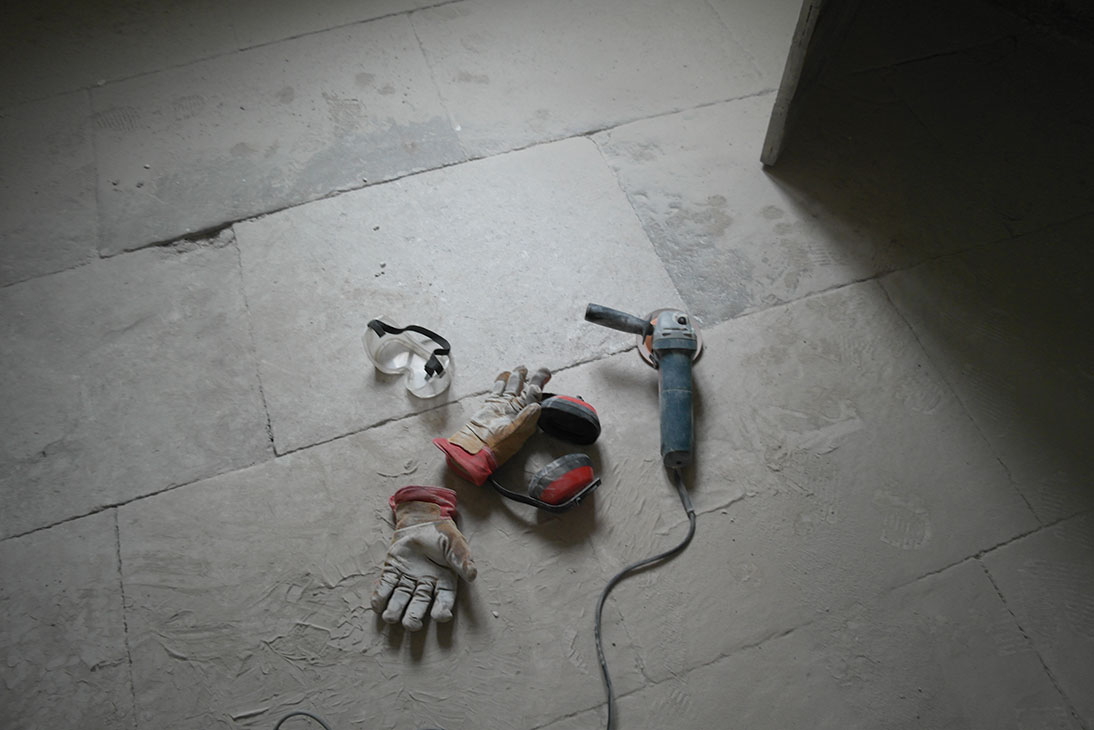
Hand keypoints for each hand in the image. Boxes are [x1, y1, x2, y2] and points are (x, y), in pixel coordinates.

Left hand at [371, 486, 476, 630]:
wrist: (423, 519)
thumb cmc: (443, 534)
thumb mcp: (456, 544)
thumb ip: (463, 559)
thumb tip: (472, 575)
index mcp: (444, 582)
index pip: (443, 601)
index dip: (442, 611)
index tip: (441, 616)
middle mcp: (425, 585)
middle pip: (419, 606)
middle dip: (414, 617)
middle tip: (411, 624)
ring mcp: (407, 580)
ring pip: (400, 599)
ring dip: (394, 610)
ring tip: (390, 617)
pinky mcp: (392, 571)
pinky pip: (385, 586)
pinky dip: (380, 596)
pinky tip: (377, 605)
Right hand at [433, 366, 550, 484]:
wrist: (475, 449)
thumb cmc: (496, 446)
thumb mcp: (515, 433)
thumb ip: (526, 418)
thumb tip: (536, 405)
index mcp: (525, 417)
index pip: (535, 397)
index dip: (540, 385)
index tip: (544, 375)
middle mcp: (516, 411)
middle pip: (526, 390)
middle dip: (534, 379)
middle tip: (541, 369)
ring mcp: (503, 406)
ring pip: (512, 387)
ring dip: (517, 377)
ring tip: (522, 368)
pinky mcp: (491, 405)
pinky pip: (498, 390)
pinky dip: (501, 381)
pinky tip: (505, 374)